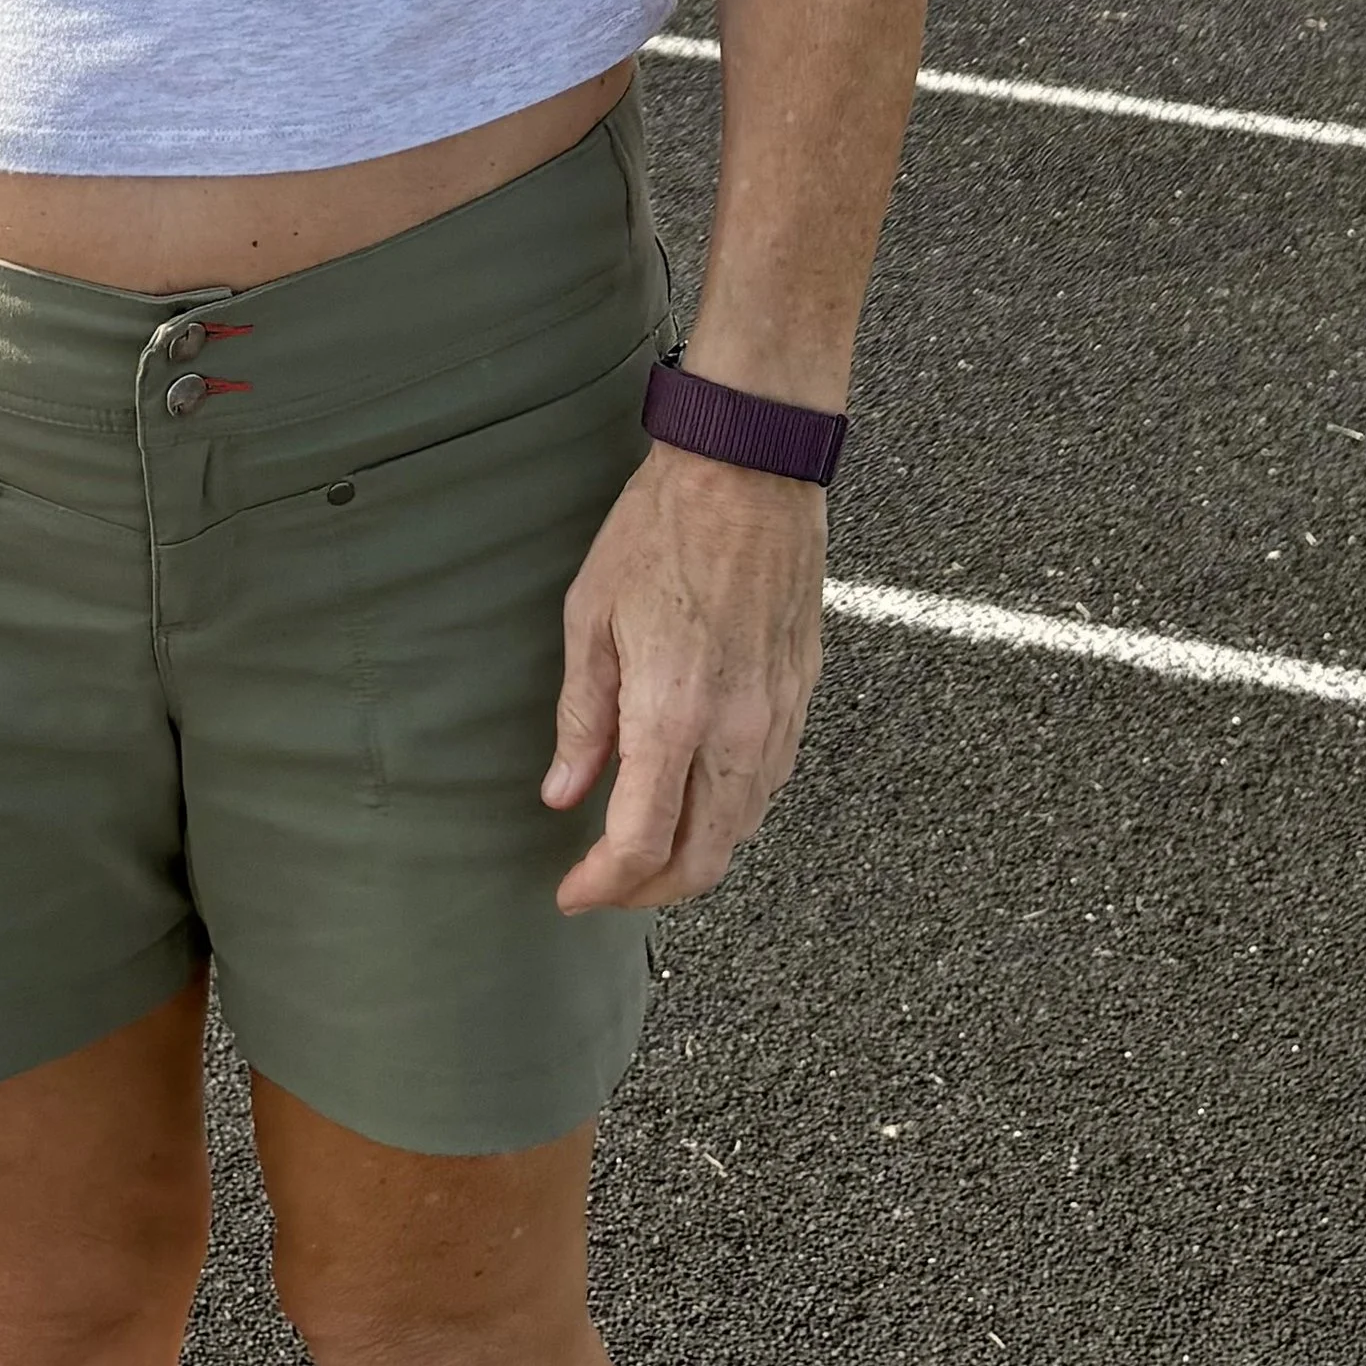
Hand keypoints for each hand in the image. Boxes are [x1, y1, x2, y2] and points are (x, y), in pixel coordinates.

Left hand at [544, 441, 824, 913]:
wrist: (749, 473)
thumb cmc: (662, 531)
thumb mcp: (591, 618)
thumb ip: (582, 718)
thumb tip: (563, 793)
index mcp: (675, 717)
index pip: (642, 843)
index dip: (603, 885)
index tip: (572, 893)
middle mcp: (737, 733)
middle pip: (703, 861)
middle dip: (649, 893)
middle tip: (605, 886)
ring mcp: (778, 718)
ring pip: (742, 831)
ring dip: (692, 857)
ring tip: (644, 848)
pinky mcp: (802, 697)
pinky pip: (769, 785)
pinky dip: (729, 814)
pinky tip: (695, 796)